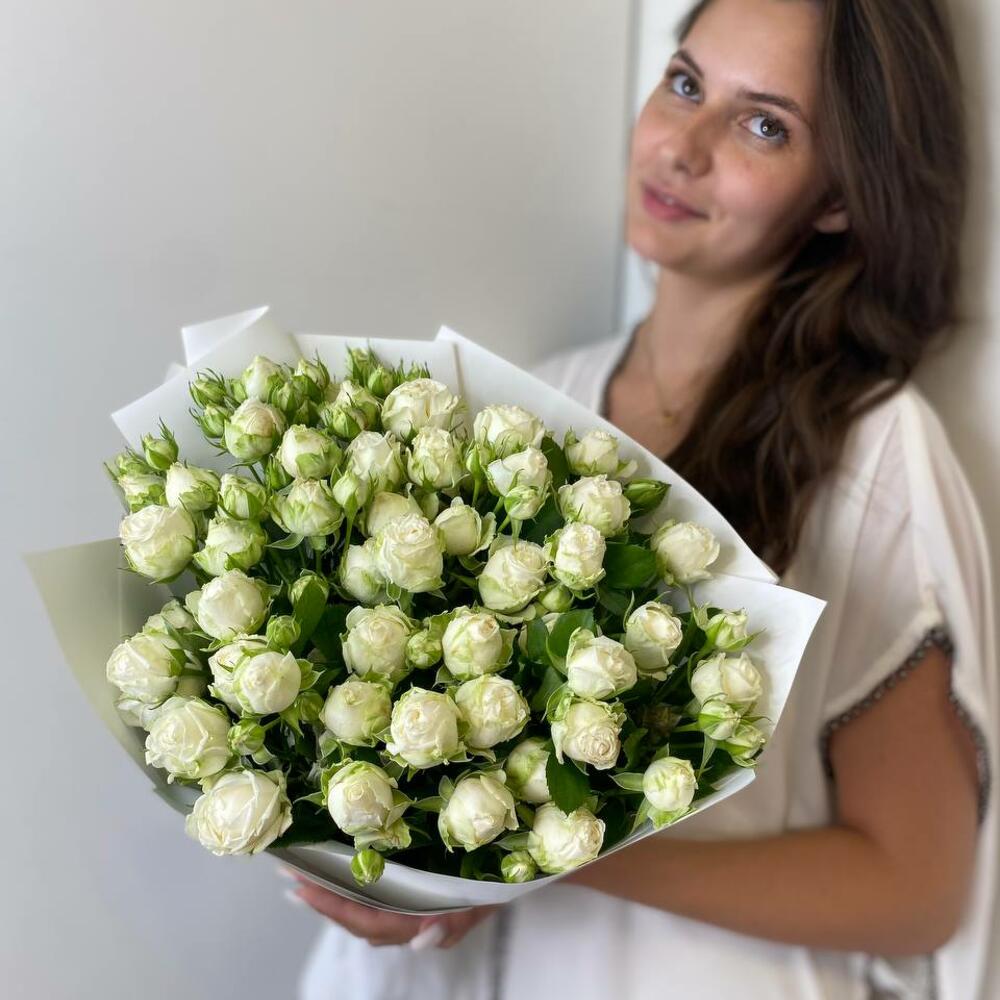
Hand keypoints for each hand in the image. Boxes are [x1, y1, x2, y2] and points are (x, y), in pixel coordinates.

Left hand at [281, 868, 499, 948]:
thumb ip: (457, 919)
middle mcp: (413, 923)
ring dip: (331, 898)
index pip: (370, 920)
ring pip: (363, 914)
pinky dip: (351, 893)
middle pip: (358, 919)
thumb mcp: (486, 896)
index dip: (335, 907)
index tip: (303, 888)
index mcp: (425, 921)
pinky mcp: (416, 900)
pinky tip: (334, 880)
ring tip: (301, 879)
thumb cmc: (502, 878)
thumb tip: (424, 939)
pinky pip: (376, 903)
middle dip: (322, 901)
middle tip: (288, 878)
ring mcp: (413, 914)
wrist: (523, 870)